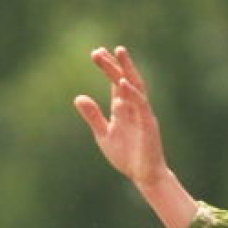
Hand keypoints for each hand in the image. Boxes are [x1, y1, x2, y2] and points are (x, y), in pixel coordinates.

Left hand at [74, 46, 165, 187]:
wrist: (144, 176)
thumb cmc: (127, 156)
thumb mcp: (104, 135)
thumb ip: (93, 116)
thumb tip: (78, 97)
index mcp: (124, 108)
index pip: (116, 82)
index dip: (108, 67)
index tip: (96, 52)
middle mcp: (134, 107)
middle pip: (125, 79)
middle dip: (113, 64)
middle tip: (97, 51)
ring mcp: (143, 114)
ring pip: (135, 87)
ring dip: (126, 70)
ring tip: (118, 54)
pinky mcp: (148, 124)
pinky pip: (141, 105)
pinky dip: (132, 93)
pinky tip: (122, 83)